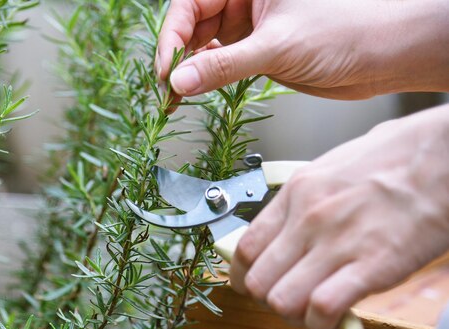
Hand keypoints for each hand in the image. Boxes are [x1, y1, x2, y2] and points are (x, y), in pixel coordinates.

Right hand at [157, 0, 448, 98]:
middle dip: (178, 56)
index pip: (191, 3)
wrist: (383, 57)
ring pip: (205, 45)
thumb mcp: (276, 47)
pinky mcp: (258, 51)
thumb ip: (223, 66)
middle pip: (193, 24)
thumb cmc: (345, 31)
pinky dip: (208, 78)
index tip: (167, 68)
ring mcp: (251, 26)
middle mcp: (245, 1)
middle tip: (168, 88)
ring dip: (190, 70)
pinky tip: (198, 91)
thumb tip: (180, 80)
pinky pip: (222, 62)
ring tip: (178, 96)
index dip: (173, 35)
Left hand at [229, 104, 448, 328]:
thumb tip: (284, 231)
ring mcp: (337, 243)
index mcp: (296, 193)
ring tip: (313, 310)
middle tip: (289, 298)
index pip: (244, 249)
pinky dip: (322, 323)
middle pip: (258, 283)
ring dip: (294, 315)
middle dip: (268, 300)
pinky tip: (335, 317)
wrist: (446, 156)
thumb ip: (302, 202)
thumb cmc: (394, 158)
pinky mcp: (372, 266)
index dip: (243, 277)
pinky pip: (323, 309)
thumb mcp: (330, 168)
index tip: (253, 285)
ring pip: (282, 301)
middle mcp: (308, 219)